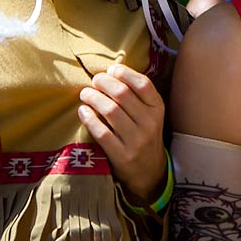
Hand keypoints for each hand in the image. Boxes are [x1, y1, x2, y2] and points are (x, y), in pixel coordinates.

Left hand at [78, 63, 166, 202]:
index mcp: (157, 108)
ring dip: (93, 98)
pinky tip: (83, 111)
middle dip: (104, 83)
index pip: (143, 84)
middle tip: (94, 80)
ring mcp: (136, 141)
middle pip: (122, 94)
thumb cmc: (144, 133)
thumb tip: (110, 71)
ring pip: (110, 111)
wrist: (149, 170)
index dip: (124, 73)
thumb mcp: (150, 113)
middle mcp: (149, 123)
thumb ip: (136, 94)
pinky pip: (101, 132)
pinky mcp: (121, 156)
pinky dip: (89, 118)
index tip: (111, 69)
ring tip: (85, 93)